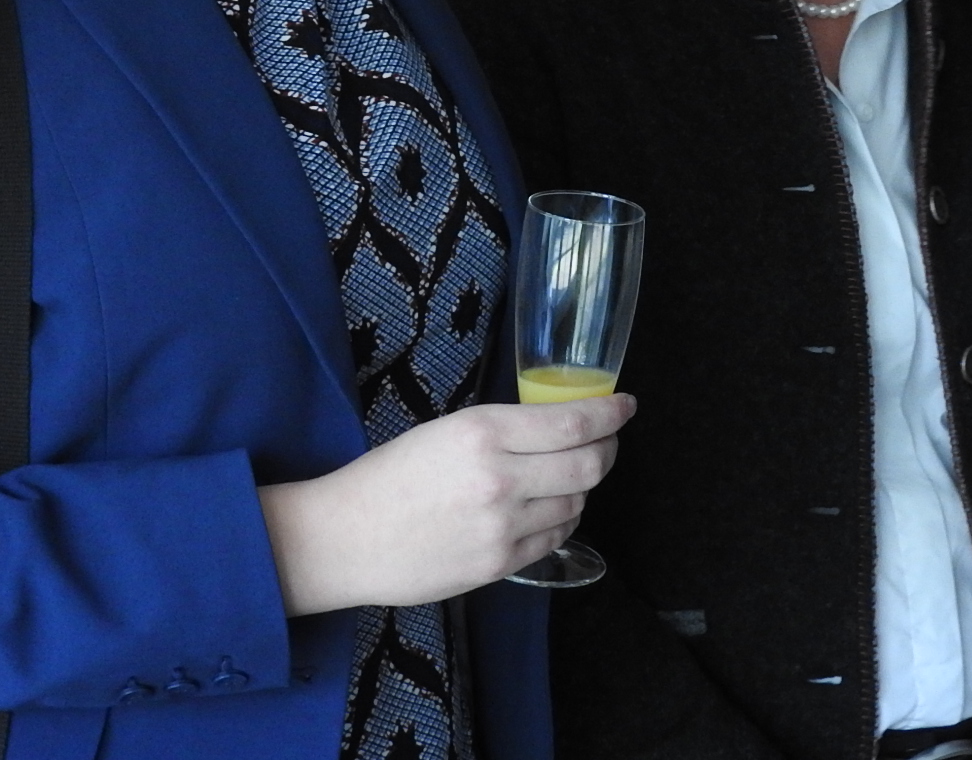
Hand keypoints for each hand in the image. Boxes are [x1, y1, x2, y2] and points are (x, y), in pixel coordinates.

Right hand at [259, 395, 634, 614]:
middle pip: (589, 464)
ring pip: (577, 502)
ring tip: (572, 474)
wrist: (346, 538)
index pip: (573, 421)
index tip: (625, 406)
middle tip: (608, 440)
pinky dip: (563, 518)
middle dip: (609, 449)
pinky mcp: (499, 565)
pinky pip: (555, 538)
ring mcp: (503, 527)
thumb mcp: (448, 429)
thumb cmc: (390, 475)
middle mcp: (501, 479)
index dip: (611, 413)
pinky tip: (551, 508)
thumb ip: (506, 429)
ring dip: (584, 486)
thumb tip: (560, 425)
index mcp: (484, 433)